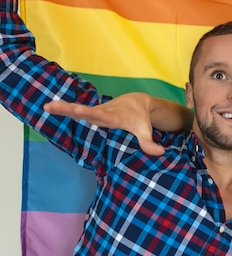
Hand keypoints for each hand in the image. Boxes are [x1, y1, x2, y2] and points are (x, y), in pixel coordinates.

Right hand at [44, 93, 165, 155]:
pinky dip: (65, 110)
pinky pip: (78, 112)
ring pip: (79, 110)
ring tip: (46, 105)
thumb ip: (149, 142)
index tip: (78, 110)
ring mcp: (97, 112)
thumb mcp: (145, 130)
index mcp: (114, 117)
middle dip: (69, 109)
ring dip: (62, 108)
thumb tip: (160, 153)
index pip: (101, 116)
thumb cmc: (140, 118)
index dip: (90, 114)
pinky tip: (50, 107)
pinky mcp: (94, 113)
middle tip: (52, 105)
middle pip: (85, 111)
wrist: (138, 102)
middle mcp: (103, 113)